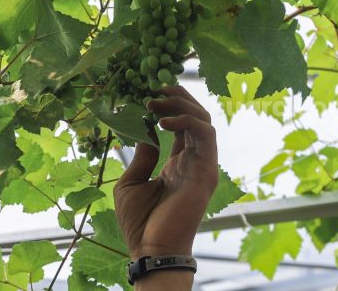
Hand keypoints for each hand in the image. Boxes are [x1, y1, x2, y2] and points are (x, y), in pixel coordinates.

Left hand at [114, 86, 217, 259]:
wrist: (151, 248)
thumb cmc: (140, 222)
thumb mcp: (131, 182)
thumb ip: (142, 156)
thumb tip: (144, 131)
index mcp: (178, 163)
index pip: (181, 125)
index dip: (168, 104)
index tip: (146, 93)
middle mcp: (193, 161)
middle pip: (195, 117)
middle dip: (176, 97)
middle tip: (152, 89)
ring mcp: (202, 164)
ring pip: (203, 120)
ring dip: (180, 104)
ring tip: (154, 100)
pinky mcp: (206, 170)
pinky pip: (205, 134)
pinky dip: (187, 120)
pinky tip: (162, 119)